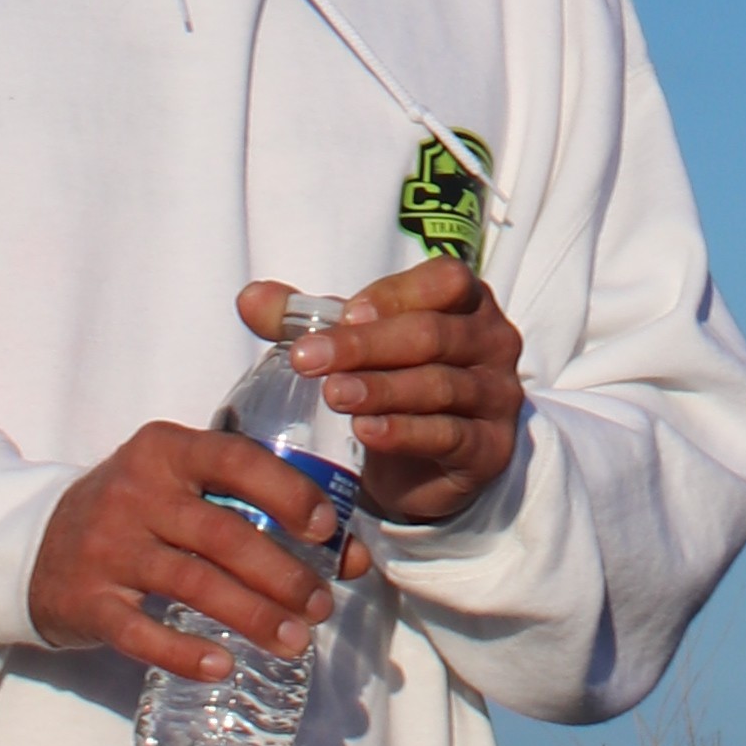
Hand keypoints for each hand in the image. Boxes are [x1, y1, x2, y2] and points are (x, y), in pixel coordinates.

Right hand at [28, 421, 345, 674]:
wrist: (35, 545)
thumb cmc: (137, 512)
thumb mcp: (183, 490)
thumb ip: (258, 509)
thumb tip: (351, 555)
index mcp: (165, 450)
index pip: (234, 458)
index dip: (287, 491)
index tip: (326, 528)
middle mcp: (134, 492)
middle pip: (222, 533)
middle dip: (281, 573)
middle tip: (322, 605)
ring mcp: (108, 547)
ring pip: (192, 584)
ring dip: (252, 616)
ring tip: (295, 640)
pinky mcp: (88, 600)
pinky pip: (141, 633)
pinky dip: (184, 653)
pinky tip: (224, 666)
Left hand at [249, 258, 521, 527]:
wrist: (428, 463)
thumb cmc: (397, 379)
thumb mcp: (356, 342)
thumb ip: (306, 318)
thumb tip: (249, 298)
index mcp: (467, 301)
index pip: (443, 282)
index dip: (394, 296)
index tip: (344, 312)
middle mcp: (492, 341)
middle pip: (432, 335)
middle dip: (366, 346)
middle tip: (306, 360)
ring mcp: (496, 396)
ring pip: (439, 386)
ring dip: (381, 389)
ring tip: (332, 395)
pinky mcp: (489, 449)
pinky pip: (448, 436)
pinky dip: (404, 433)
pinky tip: (366, 432)